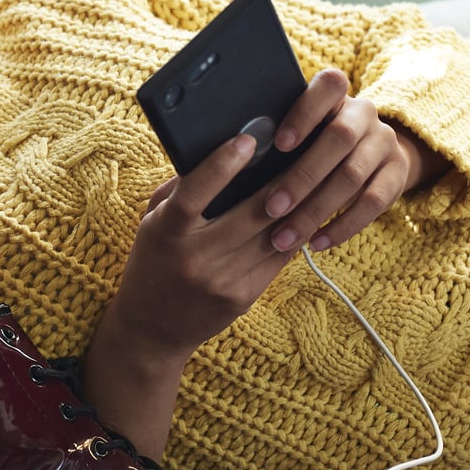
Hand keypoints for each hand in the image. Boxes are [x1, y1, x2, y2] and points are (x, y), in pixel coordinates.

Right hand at [109, 130, 299, 362]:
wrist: (151, 329)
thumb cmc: (153, 262)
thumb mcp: (153, 222)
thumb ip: (180, 190)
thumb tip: (221, 153)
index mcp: (166, 232)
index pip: (195, 192)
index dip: (222, 165)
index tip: (248, 140)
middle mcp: (195, 257)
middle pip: (251, 213)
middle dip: (283, 180)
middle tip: (305, 149)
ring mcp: (222, 280)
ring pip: (273, 235)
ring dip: (299, 205)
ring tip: (318, 176)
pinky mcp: (243, 297)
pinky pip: (278, 258)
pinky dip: (295, 232)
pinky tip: (308, 212)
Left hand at [257, 68, 439, 252]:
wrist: (373, 153)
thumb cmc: (316, 142)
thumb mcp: (303, 131)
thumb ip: (280, 138)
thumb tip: (237, 158)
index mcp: (336, 94)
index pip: (329, 87)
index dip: (305, 113)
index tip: (279, 143)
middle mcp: (365, 114)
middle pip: (339, 139)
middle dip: (302, 177)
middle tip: (271, 208)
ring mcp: (385, 143)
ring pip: (353, 177)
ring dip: (315, 210)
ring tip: (284, 237)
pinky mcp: (397, 175)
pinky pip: (373, 204)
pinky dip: (342, 227)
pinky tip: (316, 243)